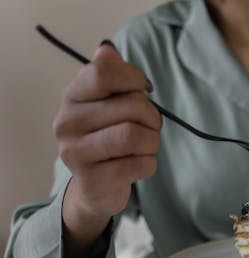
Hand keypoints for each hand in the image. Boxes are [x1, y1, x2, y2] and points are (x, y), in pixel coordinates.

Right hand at [55, 41, 161, 244]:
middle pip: (131, 105)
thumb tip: (108, 50)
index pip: (105, 72)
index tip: (142, 91)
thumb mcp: (107, 104)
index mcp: (72, 96)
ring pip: (135, 135)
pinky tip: (140, 164)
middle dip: (152, 117)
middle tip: (149, 126)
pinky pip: (139, 165)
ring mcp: (76, 153)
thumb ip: (110, 75)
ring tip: (146, 145)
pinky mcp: (92, 180)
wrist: (95, 187)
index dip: (135, 78)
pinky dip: (149, 164)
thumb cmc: (107, 137)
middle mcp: (67, 122)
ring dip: (152, 141)